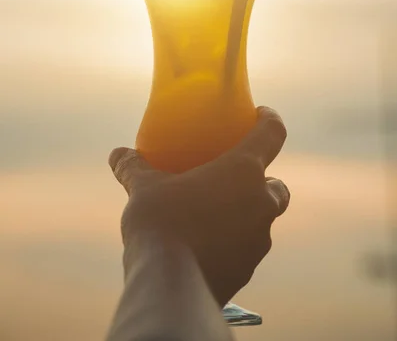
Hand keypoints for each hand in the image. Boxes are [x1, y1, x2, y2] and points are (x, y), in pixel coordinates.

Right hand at [109, 106, 289, 306]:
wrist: (169, 286)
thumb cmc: (161, 223)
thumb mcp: (144, 188)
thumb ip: (134, 167)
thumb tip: (117, 154)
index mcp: (243, 171)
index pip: (272, 133)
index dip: (270, 119)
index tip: (261, 113)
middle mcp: (260, 202)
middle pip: (276, 185)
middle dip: (262, 180)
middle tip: (233, 177)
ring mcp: (259, 239)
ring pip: (264, 218)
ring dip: (247, 211)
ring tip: (213, 212)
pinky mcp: (248, 268)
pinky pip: (248, 246)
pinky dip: (234, 240)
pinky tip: (206, 243)